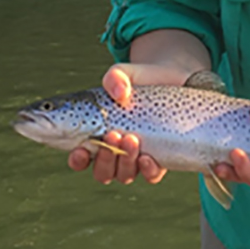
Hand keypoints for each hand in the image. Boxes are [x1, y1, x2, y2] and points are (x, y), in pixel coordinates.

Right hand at [66, 62, 185, 185]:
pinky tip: (148, 158)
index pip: (81, 157)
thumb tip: (120, 94)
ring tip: (132, 139)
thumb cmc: (139, 79)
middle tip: (113, 135)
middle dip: (105, 159)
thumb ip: (115, 78)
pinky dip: (148, 171)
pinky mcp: (160, 159)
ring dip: (125, 162)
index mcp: (97, 135)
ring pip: (124, 175)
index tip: (81, 149)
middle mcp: (115, 152)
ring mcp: (136, 158)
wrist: (171, 79)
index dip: (78, 159)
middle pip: (102, 172)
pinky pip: (151, 175)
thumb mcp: (123, 73)